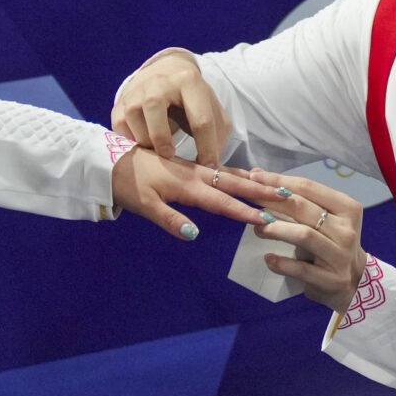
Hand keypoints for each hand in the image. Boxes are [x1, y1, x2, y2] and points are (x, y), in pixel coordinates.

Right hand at [111, 49, 233, 166]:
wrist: (167, 77)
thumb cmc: (193, 102)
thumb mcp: (212, 112)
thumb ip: (217, 136)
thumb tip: (211, 167)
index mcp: (189, 81)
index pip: (200, 119)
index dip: (207, 148)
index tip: (209, 167)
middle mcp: (159, 81)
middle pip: (154, 106)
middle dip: (162, 136)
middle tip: (170, 155)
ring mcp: (136, 90)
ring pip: (134, 115)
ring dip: (145, 140)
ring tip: (158, 151)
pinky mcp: (120, 103)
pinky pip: (120, 125)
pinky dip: (131, 139)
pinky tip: (144, 145)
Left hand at [112, 144, 264, 242]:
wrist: (109, 160)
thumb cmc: (127, 185)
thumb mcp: (144, 205)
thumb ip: (170, 220)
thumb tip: (195, 235)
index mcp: (187, 186)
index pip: (222, 202)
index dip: (244, 212)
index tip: (267, 219)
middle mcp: (195, 175)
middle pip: (233, 184)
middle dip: (260, 191)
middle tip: (286, 195)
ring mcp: (193, 169)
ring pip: (229, 175)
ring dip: (252, 181)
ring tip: (275, 185)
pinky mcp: (187, 167)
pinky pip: (219, 171)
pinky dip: (237, 175)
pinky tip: (243, 177)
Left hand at [209, 169, 366, 311]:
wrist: (354, 281)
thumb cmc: (332, 244)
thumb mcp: (326, 219)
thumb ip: (300, 201)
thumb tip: (259, 176)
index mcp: (348, 208)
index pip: (310, 188)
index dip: (280, 181)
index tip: (255, 177)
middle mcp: (347, 230)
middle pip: (304, 209)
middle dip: (273, 202)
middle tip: (250, 201)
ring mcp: (341, 256)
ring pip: (304, 235)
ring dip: (276, 229)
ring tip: (258, 229)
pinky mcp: (331, 280)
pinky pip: (301, 269)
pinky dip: (281, 263)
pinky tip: (268, 259)